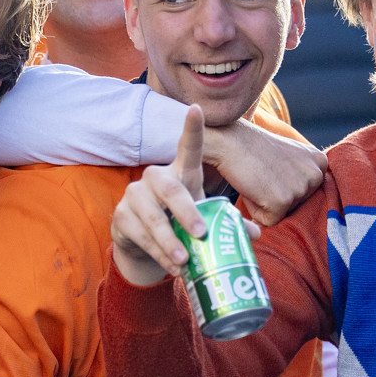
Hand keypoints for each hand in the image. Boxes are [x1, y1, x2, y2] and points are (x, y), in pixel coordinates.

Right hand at [112, 106, 212, 285]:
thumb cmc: (180, 222)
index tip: (196, 109)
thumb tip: (253, 235)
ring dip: (170, 241)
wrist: (144, 243)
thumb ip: (227, 224)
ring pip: (153, 217)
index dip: (192, 128)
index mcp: (182, 173)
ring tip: (185, 262)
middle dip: (186, 212)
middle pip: (170, 189)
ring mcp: (135, 195)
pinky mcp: (122, 216)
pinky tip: (172, 267)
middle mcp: (156, 178)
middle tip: (201, 235)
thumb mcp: (204, 219)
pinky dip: (159, 253)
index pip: (188, 147)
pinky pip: (141, 236)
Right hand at [202, 118, 326, 225]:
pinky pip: (269, 220)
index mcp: (320, 163)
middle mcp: (316, 175)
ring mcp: (300, 189)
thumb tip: (299, 200)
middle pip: (297, 206)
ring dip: (265, 202)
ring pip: (282, 213)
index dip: (284, 185)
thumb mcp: (291, 156)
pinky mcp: (282, 202)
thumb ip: (302, 174)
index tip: (273, 170)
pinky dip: (255, 209)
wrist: (231, 141)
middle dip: (276, 197)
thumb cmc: (255, 149)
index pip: (307, 193)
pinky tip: (252, 188)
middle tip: (263, 175)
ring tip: (257, 180)